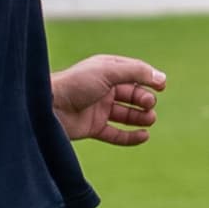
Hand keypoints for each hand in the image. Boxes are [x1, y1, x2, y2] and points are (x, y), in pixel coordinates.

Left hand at [51, 55, 166, 146]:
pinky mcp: (93, 128)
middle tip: (147, 105)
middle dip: (144, 100)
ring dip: (141, 117)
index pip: (134, 73)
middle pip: (132, 94)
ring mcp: (97, 109)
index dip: (149, 79)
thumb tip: (161, 77)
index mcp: (105, 71)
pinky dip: (131, 136)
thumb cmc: (75, 84)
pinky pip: (116, 134)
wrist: (46, 107)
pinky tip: (144, 136)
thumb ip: (136, 72)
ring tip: (149, 119)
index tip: (161, 86)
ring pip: (126, 114)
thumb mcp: (108, 71)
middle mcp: (102, 89)